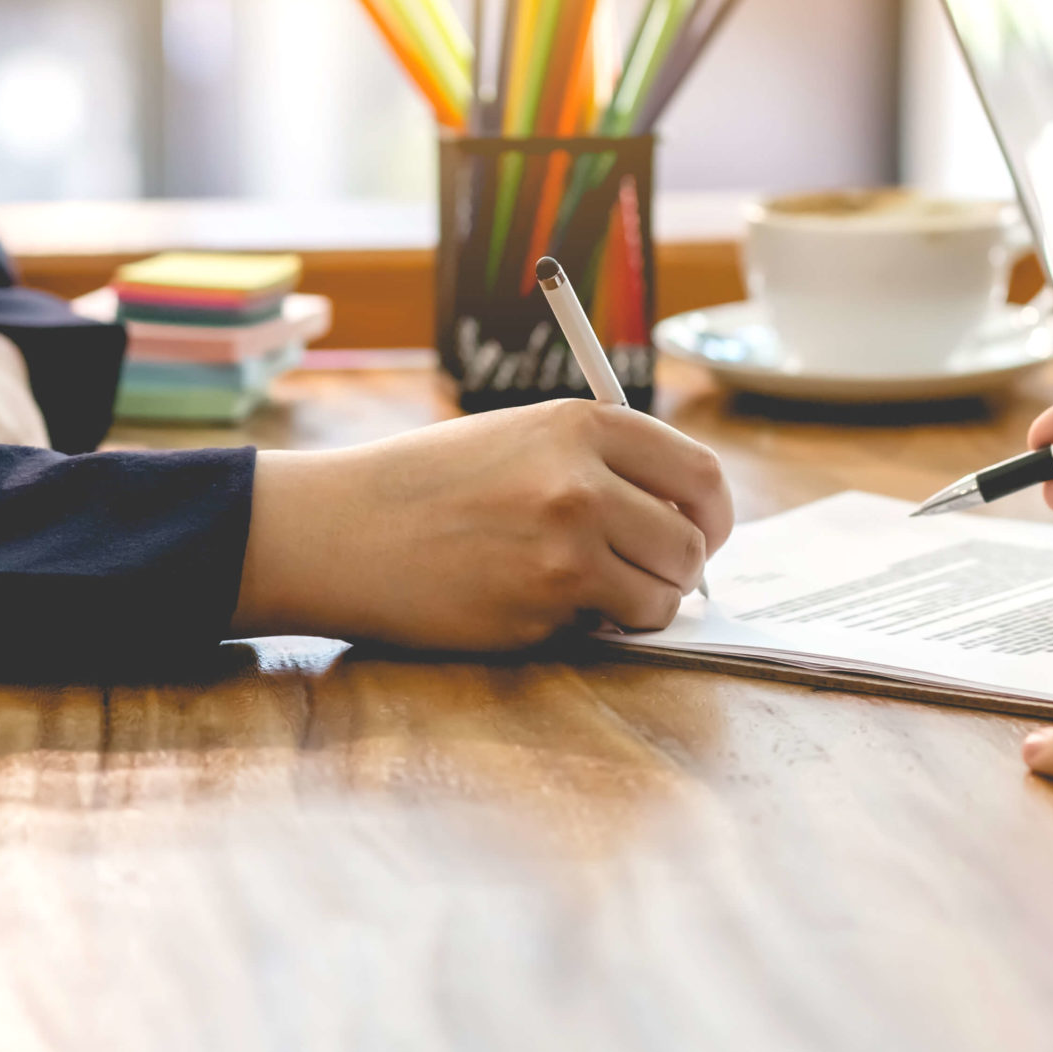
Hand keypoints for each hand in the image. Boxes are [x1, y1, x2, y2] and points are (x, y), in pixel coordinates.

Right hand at [236, 399, 733, 649]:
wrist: (342, 530)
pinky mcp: (544, 604)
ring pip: (662, 594)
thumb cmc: (426, 487)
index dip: (711, 515)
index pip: (698, 472)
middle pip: (691, 540)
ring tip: (593, 594)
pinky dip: (594, 627)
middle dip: (682, 569)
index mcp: (582, 424)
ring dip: (642, 605)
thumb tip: (678, 519)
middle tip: (652, 577)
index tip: (701, 535)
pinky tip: (542, 605)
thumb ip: (598, 465)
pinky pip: (610, 627)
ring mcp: (567, 545)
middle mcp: (583, 479)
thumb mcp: (518, 439)